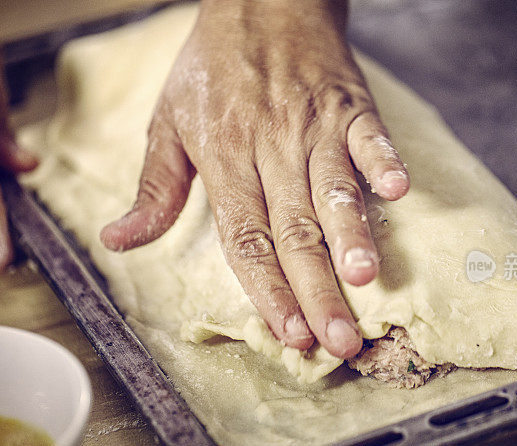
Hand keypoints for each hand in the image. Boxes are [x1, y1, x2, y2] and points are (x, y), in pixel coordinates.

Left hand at [101, 0, 408, 357]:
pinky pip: (371, 136)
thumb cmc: (212, 68)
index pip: (246, 239)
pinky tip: (398, 191)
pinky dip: (383, 161)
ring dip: (350, 235)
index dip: (268, 290)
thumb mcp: (168, 123)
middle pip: (294, 230)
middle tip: (337, 341)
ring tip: (365, 280)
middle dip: (316, 290)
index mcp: (224, 158)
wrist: (261, 0)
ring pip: (333, 189)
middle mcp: (270, 146)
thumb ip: (154, 190)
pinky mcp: (350, 106)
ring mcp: (314, 125)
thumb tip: (118, 242)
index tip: (287, 335)